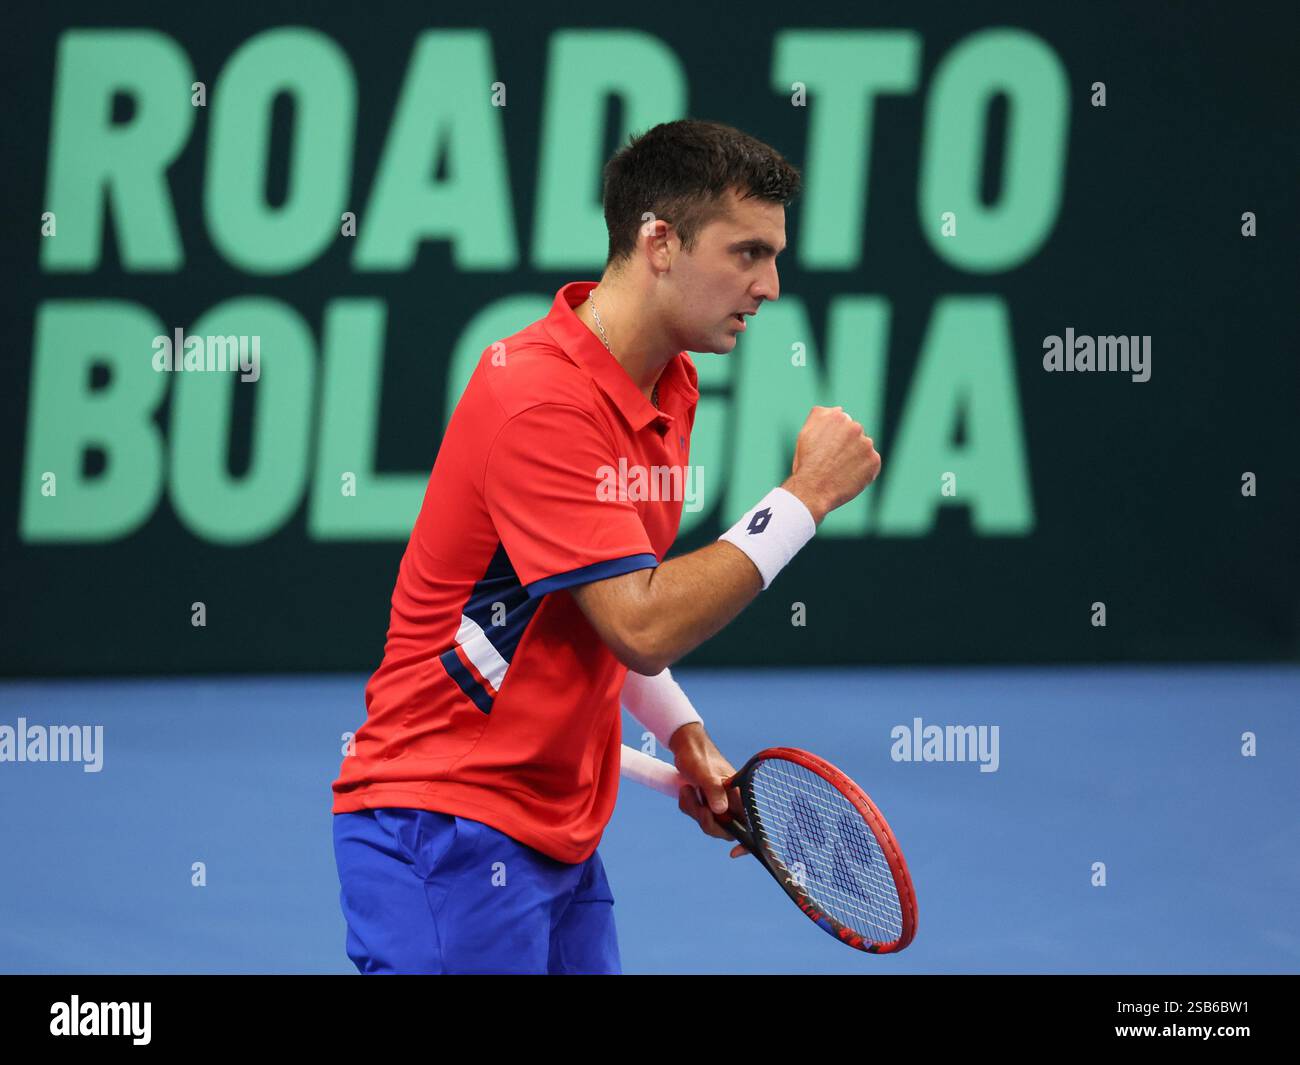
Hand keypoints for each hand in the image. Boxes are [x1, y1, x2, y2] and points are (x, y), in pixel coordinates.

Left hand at [669, 723, 751, 858]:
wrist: (685, 747)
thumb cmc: (699, 756)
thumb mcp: (705, 773)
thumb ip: (713, 790)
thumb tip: (720, 811)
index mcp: (737, 796)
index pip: (749, 824)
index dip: (746, 842)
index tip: (735, 853)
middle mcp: (729, 801)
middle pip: (723, 829)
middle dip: (706, 821)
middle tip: (698, 807)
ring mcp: (716, 803)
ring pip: (707, 823)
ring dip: (694, 810)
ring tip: (688, 789)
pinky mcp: (705, 802)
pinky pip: (697, 815)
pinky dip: (688, 806)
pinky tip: (686, 790)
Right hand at [782, 405, 881, 524]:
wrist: (813, 490)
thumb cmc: (807, 463)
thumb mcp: (806, 432)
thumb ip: (821, 416)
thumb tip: (839, 409)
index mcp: (837, 416)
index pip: (843, 424)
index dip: (834, 439)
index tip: (826, 451)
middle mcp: (854, 426)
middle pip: (855, 436)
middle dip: (847, 447)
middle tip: (832, 462)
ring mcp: (866, 443)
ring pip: (863, 449)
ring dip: (855, 458)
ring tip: (840, 471)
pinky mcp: (874, 461)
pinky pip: (871, 465)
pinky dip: (863, 471)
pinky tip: (848, 477)